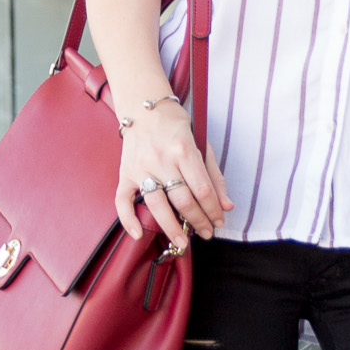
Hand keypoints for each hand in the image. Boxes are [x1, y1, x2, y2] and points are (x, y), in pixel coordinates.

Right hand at [115, 100, 233, 248]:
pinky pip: (123, 201)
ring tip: (182, 243)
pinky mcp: (125, 173)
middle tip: (207, 233)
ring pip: (157, 205)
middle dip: (198, 221)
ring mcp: (141, 167)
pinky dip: (128, 220)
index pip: (202, 189)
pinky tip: (138, 235)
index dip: (213, 210)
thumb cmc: (175, 125)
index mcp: (183, 150)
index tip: (219, 221)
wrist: (143, 106)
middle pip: (183, 200)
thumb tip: (227, 206)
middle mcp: (161, 159)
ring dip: (171, 227)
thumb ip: (214, 175)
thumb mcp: (200, 143)